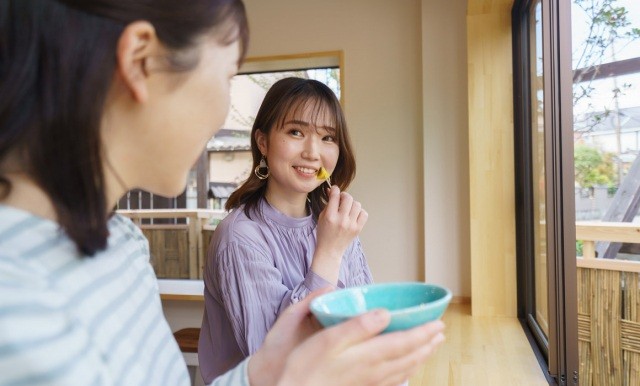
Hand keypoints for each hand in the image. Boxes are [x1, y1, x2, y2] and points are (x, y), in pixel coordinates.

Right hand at [248, 289, 445, 385]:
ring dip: (421, 357)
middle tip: (441, 332)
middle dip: (428, 343)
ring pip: (405, 370)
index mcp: (369, 355)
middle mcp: (375, 371)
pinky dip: (407, 372)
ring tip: (430, 347)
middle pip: (410, 356)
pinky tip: (406, 370)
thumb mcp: (328, 339)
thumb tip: (384, 313)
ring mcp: (371, 383)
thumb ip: (358, 326)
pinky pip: (394, 381)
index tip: (438, 321)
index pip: (406, 341)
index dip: (424, 331)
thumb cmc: (306, 367)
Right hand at [312, 186, 367, 282]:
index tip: (334, 189)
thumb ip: (328, 204)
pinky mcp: (358, 229)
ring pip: (357, 204)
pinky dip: (359, 212)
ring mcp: (351, 225)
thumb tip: (333, 191)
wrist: (330, 250)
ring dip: (352, 204)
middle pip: (348, 198)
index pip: (335, 196)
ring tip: (348, 208)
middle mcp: (342, 220)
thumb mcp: (322, 217)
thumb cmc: (324, 234)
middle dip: (344, 196)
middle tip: (342, 199)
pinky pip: (364, 214)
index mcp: (330, 216)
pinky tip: (353, 215)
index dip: (335, 189)